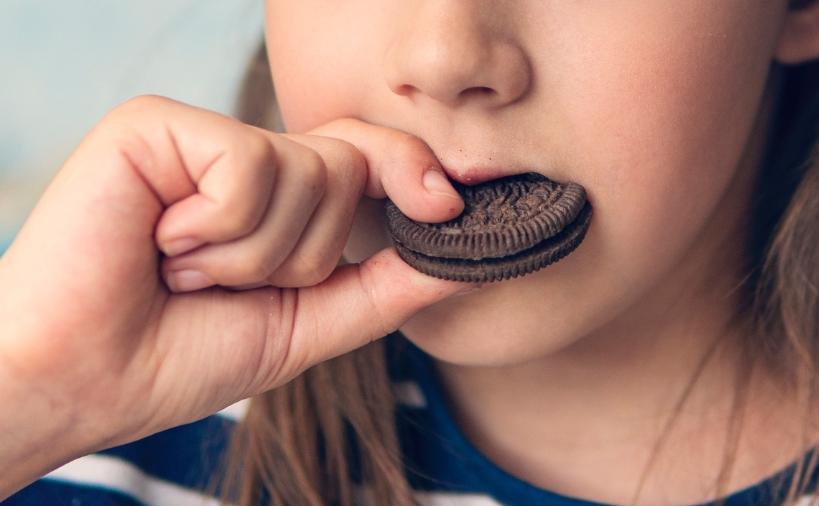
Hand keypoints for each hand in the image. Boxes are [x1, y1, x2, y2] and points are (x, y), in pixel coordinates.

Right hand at [0, 95, 472, 491]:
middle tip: (219, 282)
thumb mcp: (306, 326)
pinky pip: (248, 170)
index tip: (450, 205)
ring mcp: (200, 137)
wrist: (86, 379)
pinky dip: (215, 233)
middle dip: (298, 255)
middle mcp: (242, 160)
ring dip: (248, 255)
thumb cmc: (181, 355)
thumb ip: (385, 288)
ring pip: (304, 174)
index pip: (366, 159)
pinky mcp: (157, 126)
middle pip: (347, 168)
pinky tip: (158, 244)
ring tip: (181, 269)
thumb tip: (463, 257)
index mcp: (276, 199)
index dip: (412, 174)